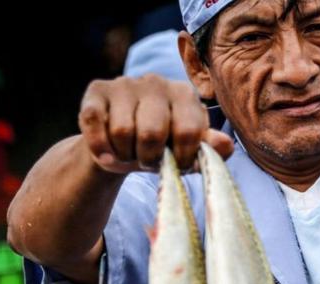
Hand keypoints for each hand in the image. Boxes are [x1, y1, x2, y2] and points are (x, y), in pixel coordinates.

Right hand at [78, 74, 233, 173]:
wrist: (122, 145)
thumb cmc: (163, 146)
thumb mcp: (189, 151)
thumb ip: (209, 149)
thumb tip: (225, 145)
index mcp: (185, 94)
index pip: (189, 131)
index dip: (183, 158)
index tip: (179, 165)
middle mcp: (156, 82)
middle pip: (152, 133)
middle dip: (150, 158)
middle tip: (150, 161)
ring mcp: (126, 83)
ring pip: (122, 131)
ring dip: (126, 154)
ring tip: (131, 153)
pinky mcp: (97, 90)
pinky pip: (95, 123)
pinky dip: (100, 148)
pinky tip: (108, 155)